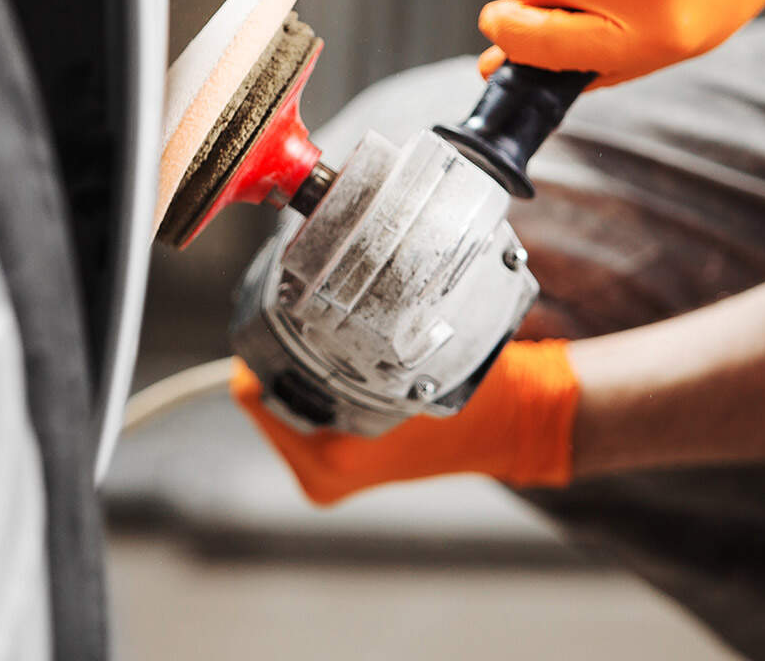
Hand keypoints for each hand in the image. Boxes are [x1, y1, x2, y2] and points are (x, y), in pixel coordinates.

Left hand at [230, 340, 579, 505]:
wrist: (512, 421)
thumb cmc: (465, 383)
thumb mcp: (403, 349)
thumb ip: (344, 332)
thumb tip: (279, 290)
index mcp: (327, 458)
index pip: (252, 392)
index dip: (261, 347)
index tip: (275, 313)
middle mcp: (322, 474)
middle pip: (265, 398)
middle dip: (281, 362)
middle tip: (305, 324)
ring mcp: (330, 476)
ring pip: (284, 405)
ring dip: (300, 375)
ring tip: (332, 346)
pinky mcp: (342, 468)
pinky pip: (305, 418)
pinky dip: (318, 391)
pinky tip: (343, 368)